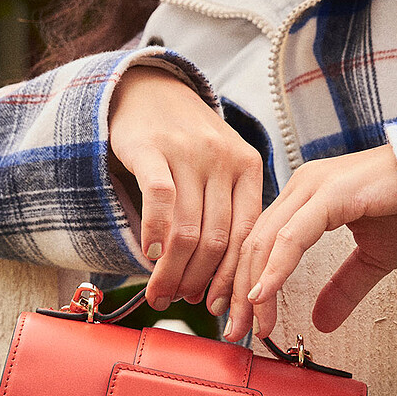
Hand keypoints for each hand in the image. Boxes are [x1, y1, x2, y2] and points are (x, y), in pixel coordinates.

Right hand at [107, 66, 263, 311]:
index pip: (248, 234)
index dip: (235, 277)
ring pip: (188, 228)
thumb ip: (227, 210)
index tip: (224, 307)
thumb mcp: (220, 167)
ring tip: (161, 292)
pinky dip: (155, 235)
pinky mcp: (153, 147)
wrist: (149, 88)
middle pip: (217, 238)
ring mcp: (188, 152)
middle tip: (180, 302)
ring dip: (172, 270)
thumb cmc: (187, 142)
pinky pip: (160, 200)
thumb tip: (225, 281)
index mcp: (247, 167)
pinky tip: (148, 255)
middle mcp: (223, 158)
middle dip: (199, 281)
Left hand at [224, 145, 396, 343]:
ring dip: (252, 285)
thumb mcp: (373, 258)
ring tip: (249, 321)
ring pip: (265, 239)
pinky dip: (274, 267)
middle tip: (234, 329)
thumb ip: (343, 286)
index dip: (245, 281)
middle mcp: (304, 185)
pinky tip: (264, 294)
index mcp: (307, 196)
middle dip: (240, 290)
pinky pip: (292, 234)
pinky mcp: (331, 192)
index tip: (241, 317)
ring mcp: (314, 185)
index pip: (261, 241)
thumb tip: (320, 321)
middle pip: (254, 242)